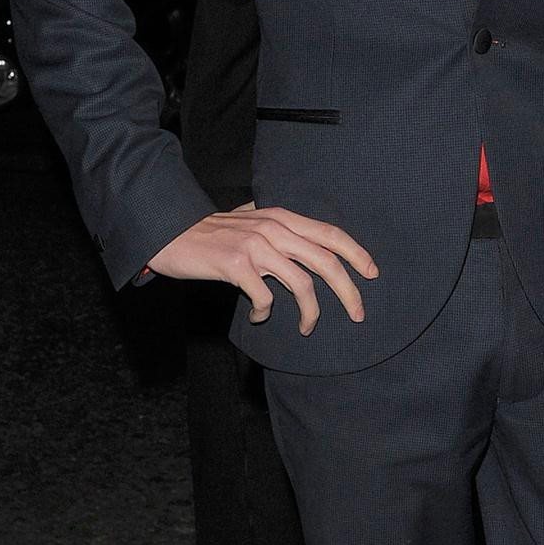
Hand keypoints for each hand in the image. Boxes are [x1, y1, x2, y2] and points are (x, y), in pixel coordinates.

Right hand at [148, 202, 377, 333]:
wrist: (171, 234)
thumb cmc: (213, 235)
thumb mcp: (252, 225)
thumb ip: (280, 234)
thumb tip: (311, 254)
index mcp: (281, 217)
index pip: (330, 233)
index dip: (356, 253)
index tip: (372, 273)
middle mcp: (273, 228)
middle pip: (326, 261)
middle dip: (349, 291)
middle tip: (358, 313)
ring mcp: (255, 247)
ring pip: (302, 284)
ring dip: (311, 313)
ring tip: (307, 327)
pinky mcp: (236, 266)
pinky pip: (265, 298)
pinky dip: (266, 314)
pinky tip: (259, 317)